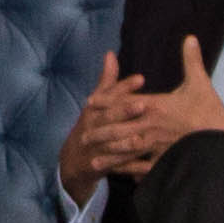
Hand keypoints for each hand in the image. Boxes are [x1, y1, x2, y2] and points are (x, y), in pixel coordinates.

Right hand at [55, 51, 137, 195]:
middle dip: (124, 112)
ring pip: (112, 144)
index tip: (142, 79)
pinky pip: (119, 168)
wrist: (72, 161)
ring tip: (143, 138)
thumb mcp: (96, 104)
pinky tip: (150, 166)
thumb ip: (107, 81)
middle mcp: (92, 128)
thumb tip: (110, 54)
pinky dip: (134, 168)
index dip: (124, 88)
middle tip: (144, 105)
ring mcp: (96, 148)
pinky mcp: (102, 167)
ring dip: (127, 142)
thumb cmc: (91, 126)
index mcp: (93, 110)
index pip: (109, 96)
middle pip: (108, 119)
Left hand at [84, 38, 223, 184]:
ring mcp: (157, 144)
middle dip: (100, 133)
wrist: (223, 134)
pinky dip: (135, 172)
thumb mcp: (199, 81)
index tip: (89, 103)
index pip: (124, 102)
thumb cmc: (209, 107)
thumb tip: (190, 37)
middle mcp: (151, 125)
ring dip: (110, 155)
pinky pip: (147, 167)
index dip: (105, 102)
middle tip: (83, 138)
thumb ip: (191, 59)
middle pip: (119, 129)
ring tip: (93, 162)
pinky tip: (123, 177)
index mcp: (155, 105)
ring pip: (127, 150)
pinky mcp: (166, 159)